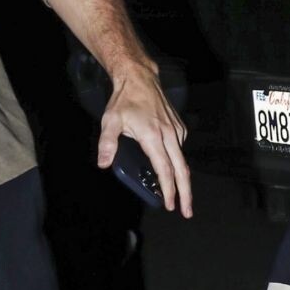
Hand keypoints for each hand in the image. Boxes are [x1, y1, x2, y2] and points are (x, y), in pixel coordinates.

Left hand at [98, 64, 191, 216]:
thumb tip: (103, 164)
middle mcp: (169, 135)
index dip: (168, 190)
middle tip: (187, 212)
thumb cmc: (125, 99)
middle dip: (186, 193)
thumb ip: (107, 144)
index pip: (164, 170)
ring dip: (182, 180)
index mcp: (153, 136)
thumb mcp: (110, 121)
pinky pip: (180, 148)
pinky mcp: (178, 126)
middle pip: (182, 170)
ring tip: (180, 195)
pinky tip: (172, 168)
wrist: (140, 77)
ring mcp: (176, 130)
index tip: (170, 205)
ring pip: (182, 160)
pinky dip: (178, 162)